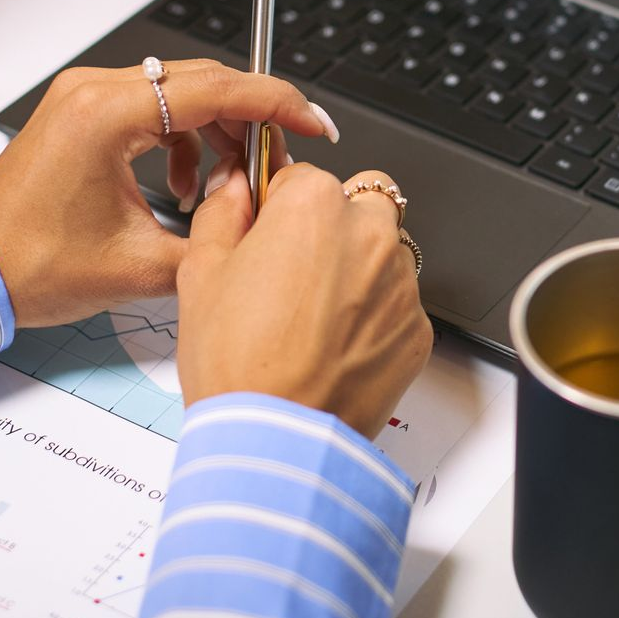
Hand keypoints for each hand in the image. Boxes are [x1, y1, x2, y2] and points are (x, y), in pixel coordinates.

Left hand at [0, 62, 336, 328]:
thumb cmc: (31, 264)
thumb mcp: (139, 267)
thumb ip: (212, 242)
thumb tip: (257, 227)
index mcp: (107, 114)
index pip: (217, 89)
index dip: (277, 105)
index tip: (313, 124)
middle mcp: (93, 90)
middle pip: (203, 82)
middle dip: (251, 122)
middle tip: (276, 165)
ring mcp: (84, 96)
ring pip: (180, 93)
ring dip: (216, 133)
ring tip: (224, 187)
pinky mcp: (80, 112)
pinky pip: (152, 108)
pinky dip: (182, 139)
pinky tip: (182, 187)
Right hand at [175, 163, 430, 437]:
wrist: (274, 439)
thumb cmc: (236, 362)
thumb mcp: (201, 272)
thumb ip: (224, 211)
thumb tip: (234, 185)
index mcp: (314, 205)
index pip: (301, 177)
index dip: (278, 208)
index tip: (266, 235)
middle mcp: (369, 234)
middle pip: (357, 205)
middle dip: (330, 228)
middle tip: (294, 275)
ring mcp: (400, 283)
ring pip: (383, 255)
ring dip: (356, 272)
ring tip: (311, 321)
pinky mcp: (417, 330)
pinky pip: (396, 306)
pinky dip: (372, 318)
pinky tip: (333, 347)